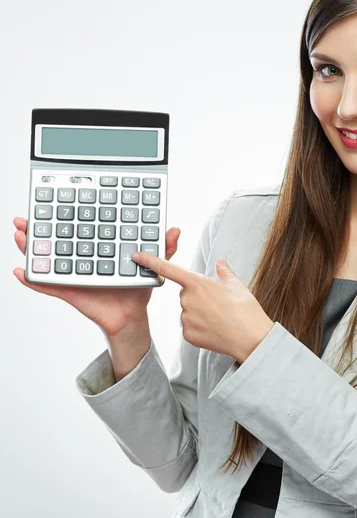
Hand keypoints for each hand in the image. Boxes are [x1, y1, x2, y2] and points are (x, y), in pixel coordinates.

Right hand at [13, 216, 181, 336]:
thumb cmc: (138, 288)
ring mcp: (75, 275)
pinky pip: (49, 286)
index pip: (82, 229)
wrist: (132, 316)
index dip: (68, 216)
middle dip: (41, 228)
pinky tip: (21, 271)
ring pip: (49, 260)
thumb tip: (175, 229)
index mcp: (100, 250)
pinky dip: (34, 280)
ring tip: (19, 236)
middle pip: (59, 240)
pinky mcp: (71, 292)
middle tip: (27, 217)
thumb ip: (164, 248)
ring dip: (32, 248)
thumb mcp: (153, 266)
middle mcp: (84, 260)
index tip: (55, 202)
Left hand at [131, 252, 274, 362]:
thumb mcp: (238, 286)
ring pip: (187, 310)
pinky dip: (199, 327)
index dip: (151, 261)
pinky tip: (214, 329)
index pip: (169, 269)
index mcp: (199, 284)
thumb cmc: (246, 311)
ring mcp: (186, 318)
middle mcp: (188, 300)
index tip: (137, 256)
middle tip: (218, 303)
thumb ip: (225, 272)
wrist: (251, 339)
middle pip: (185, 293)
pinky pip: (189, 326)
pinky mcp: (187, 335)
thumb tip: (220, 262)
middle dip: (198, 296)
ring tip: (219, 318)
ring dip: (199, 312)